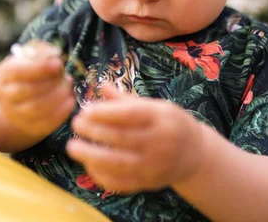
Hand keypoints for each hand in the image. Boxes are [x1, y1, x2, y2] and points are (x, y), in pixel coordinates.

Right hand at [0, 41, 75, 137]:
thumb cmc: (30, 74)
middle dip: (53, 83)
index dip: (39, 68)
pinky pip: (46, 123)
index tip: (58, 63)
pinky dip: (62, 111)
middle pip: (28, 90)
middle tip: (67, 77)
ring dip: (59, 96)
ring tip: (68, 87)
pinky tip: (70, 100)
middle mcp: (5, 96)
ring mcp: (15, 115)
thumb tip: (56, 59)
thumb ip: (43, 56)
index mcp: (4, 75)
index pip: (17, 71)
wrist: (20, 100)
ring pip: (37, 108)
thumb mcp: (32, 60)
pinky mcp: (30, 127)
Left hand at [67, 83, 204, 193]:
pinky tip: (88, 165)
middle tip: (75, 124)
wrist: (194, 154)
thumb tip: (100, 85)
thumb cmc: (169, 123)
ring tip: (73, 147)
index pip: (130, 115)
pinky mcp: (149, 183)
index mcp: (161, 118)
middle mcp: (160, 142)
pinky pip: (121, 182)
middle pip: (121, 138)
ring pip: (118, 163)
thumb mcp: (155, 106)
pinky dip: (101, 175)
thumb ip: (126, 99)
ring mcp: (154, 165)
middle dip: (94, 131)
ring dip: (91, 156)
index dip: (105, 113)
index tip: (85, 110)